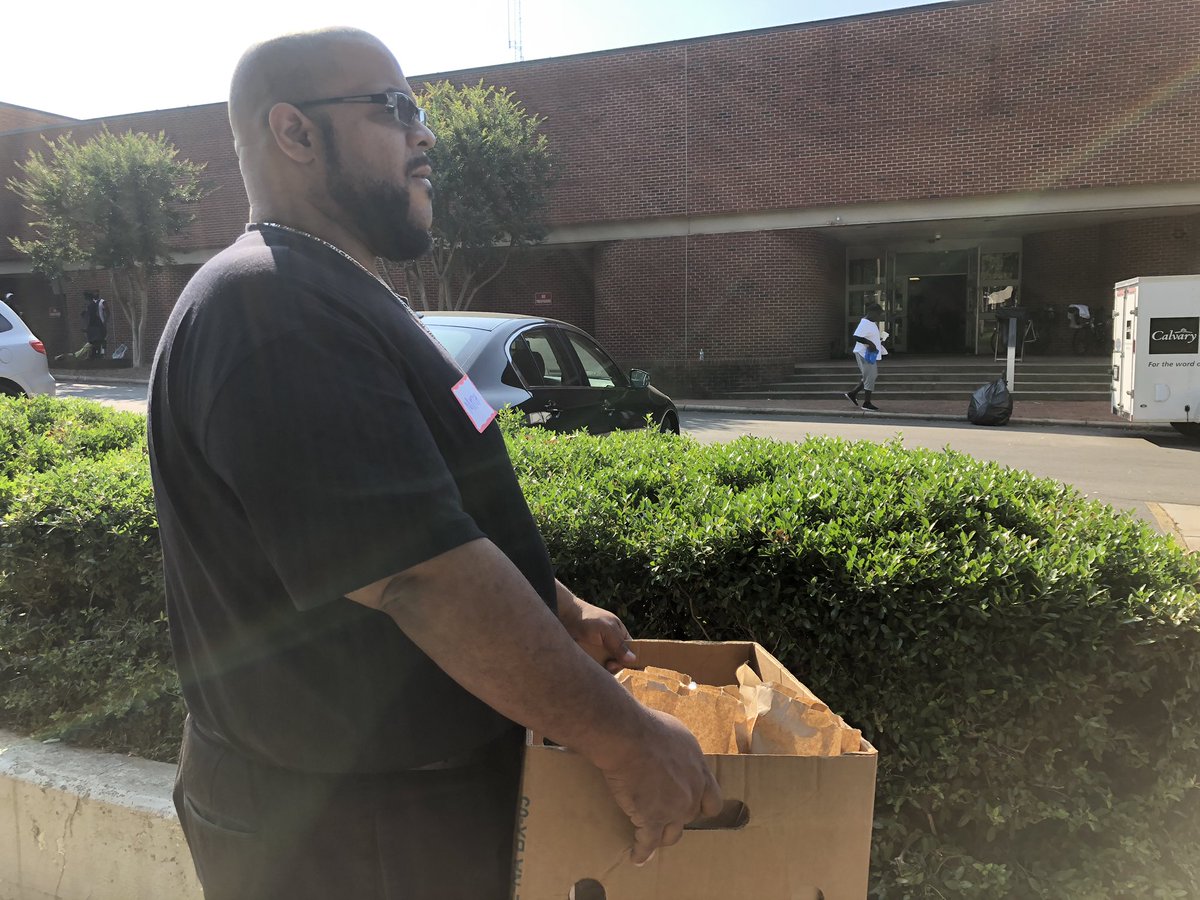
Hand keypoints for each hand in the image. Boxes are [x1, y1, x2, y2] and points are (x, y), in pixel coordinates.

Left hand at [557, 587, 636, 672]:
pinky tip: (594, 669)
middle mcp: (612, 644)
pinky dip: (597, 670)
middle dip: (617, 666)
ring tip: (601, 666)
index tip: (624, 666)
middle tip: (609, 665)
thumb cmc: (588, 619)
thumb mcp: (606, 629)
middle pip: (621, 662)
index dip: (631, 660)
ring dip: (606, 670)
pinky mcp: (590, 657)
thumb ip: (619, 644)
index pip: (632, 651)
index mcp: (620, 635)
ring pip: (609, 667)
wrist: (564, 617)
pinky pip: (597, 667)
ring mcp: (601, 652)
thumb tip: (633, 659)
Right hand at [599, 708, 723, 864]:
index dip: (701, 806)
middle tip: (665, 818)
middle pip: (690, 816)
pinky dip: (642, 851)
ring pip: (672, 833)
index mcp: (699, 769)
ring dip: (661, 836)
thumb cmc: (647, 725)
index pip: (712, 799)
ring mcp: (674, 808)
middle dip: (679, 819)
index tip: (694, 808)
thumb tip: (672, 748)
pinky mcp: (652, 819)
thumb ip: (679, 749)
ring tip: (651, 840)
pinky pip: (648, 842)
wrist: (630, 736)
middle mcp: (692, 791)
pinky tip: (637, 857)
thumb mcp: (675, 731)